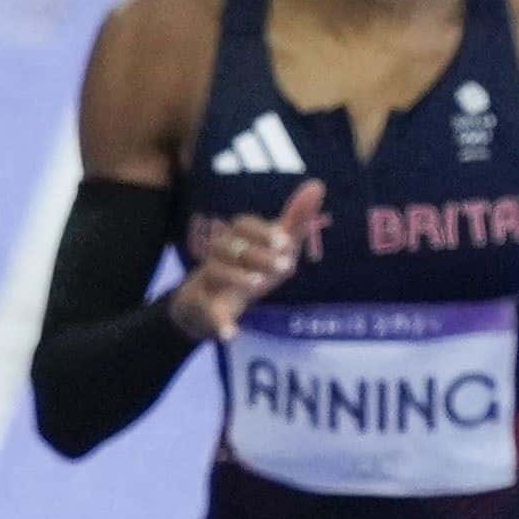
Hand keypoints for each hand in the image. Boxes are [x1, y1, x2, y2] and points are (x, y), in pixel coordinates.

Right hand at [169, 176, 322, 342]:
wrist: (203, 307)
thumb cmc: (247, 270)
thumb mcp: (274, 248)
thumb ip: (294, 219)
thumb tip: (316, 184)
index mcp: (236, 238)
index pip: (243, 225)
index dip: (263, 232)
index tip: (285, 242)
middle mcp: (218, 256)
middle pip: (231, 246)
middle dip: (258, 255)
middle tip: (286, 267)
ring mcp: (207, 281)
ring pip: (215, 271)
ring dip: (238, 276)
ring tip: (260, 285)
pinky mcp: (201, 308)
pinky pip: (207, 313)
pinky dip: (219, 323)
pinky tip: (232, 334)